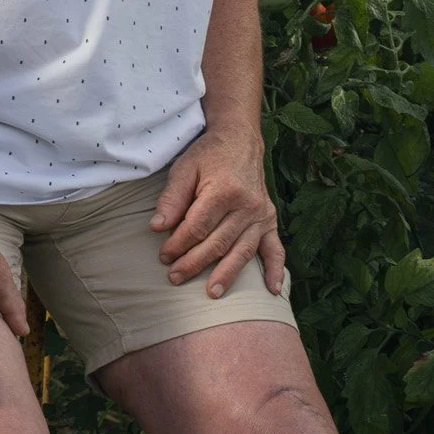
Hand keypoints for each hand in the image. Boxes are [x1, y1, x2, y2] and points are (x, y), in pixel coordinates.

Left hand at [151, 130, 284, 297]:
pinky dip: (276, 270)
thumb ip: (171, 198)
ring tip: (211, 292)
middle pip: (218, 243)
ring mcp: (261, 214)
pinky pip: (275, 248)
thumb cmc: (208, 155)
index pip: (197, 227)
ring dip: (227, 274)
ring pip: (242, 251)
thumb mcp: (184, 168)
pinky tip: (272, 290)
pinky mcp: (270, 220)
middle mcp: (247, 205)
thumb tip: (157, 227)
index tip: (163, 255)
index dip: (178, 244)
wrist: (240, 141)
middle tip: (174, 276)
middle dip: (194, 262)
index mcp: (224, 191)